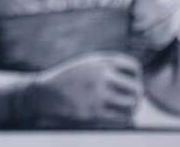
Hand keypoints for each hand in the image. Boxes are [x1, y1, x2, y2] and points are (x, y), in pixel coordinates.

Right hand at [27, 52, 142, 127]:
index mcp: (99, 61)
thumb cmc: (68, 79)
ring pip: (131, 104)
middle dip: (136, 95)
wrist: (43, 93)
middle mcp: (100, 75)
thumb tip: (135, 80)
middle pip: (135, 87)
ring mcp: (97, 94)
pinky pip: (121, 118)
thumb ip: (108, 67)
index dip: (136, 76)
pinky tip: (119, 118)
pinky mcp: (93, 112)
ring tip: (127, 110)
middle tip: (132, 100)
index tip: (129, 82)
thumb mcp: (86, 64)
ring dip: (131, 109)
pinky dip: (124, 119)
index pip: (133, 66)